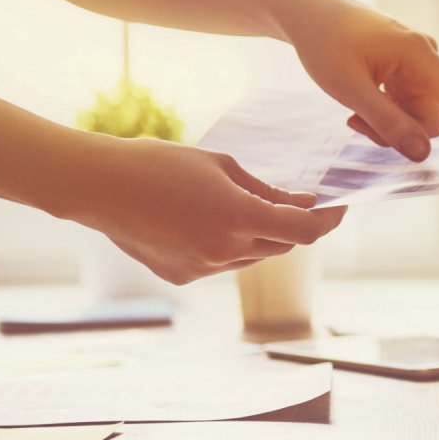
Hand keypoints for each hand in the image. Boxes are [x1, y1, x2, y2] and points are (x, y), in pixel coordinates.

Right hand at [64, 136, 345, 284]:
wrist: (99, 187)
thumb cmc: (160, 163)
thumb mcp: (222, 166)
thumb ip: (267, 190)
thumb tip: (304, 203)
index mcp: (238, 216)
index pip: (305, 230)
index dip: (329, 220)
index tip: (339, 206)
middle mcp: (225, 250)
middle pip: (283, 244)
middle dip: (293, 224)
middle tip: (298, 201)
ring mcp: (204, 268)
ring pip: (254, 255)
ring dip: (260, 235)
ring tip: (238, 205)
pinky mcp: (185, 276)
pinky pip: (224, 263)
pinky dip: (229, 244)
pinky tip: (204, 221)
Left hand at [278, 0, 438, 161]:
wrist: (307, 12)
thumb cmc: (324, 43)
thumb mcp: (348, 89)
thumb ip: (386, 123)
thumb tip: (422, 154)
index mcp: (420, 56)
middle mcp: (427, 60)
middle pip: (432, 121)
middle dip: (400, 133)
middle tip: (357, 123)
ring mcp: (417, 66)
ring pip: (417, 119)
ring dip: (387, 126)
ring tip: (353, 112)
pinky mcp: (407, 72)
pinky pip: (407, 108)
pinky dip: (384, 114)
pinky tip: (356, 104)